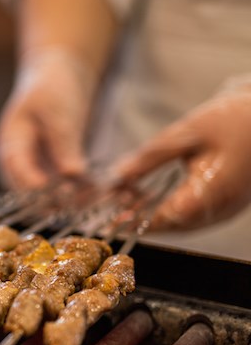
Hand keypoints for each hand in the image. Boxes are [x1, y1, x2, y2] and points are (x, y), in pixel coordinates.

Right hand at [0, 48, 94, 188]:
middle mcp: (20, 161)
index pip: (16, 169)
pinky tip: (99, 193)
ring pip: (47, 195)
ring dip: (68, 201)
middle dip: (51, 200)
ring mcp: (36, 167)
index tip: (58, 193)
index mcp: (10, 142)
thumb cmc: (53, 86)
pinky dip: (79, 193)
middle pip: (27, 191)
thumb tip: (72, 174)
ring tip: (93, 200)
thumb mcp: (58, 111)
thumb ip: (64, 142)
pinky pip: (65, 188)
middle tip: (80, 203)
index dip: (33, 184)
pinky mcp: (55, 170)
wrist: (60, 75)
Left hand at [113, 75, 250, 229]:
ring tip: (124, 203)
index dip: (140, 220)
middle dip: (142, 220)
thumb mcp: (187, 132)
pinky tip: (146, 200)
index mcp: (216, 190)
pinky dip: (168, 211)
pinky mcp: (225, 206)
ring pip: (182, 224)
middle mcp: (223, 207)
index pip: (170, 216)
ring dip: (152, 217)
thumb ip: (151, 157)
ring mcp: (226, 210)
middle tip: (112, 212)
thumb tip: (118, 175)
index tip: (114, 218)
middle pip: (175, 225)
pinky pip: (192, 216)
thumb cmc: (231, 119)